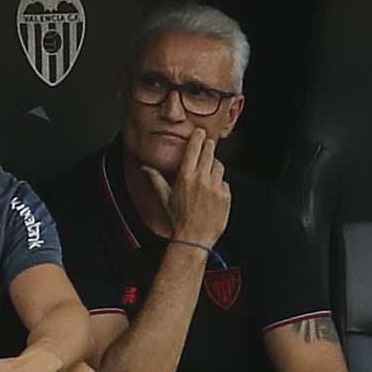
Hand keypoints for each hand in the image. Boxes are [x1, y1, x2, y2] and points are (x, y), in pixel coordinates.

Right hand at [146, 128, 229, 248]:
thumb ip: (155, 179)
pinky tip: (212, 193)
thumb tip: (145, 168)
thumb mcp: (164, 198)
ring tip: (208, 173)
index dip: (198, 138)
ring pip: (219, 166)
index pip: (194, 148)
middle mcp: (201, 179)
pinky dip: (220, 184)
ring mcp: (215, 187)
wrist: (193, 239)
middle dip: (208, 147)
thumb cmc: (177, 219)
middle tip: (207, 145)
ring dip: (214, 166)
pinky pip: (225, 183)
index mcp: (185, 177)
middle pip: (209, 152)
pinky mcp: (226, 196)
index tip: (200, 132)